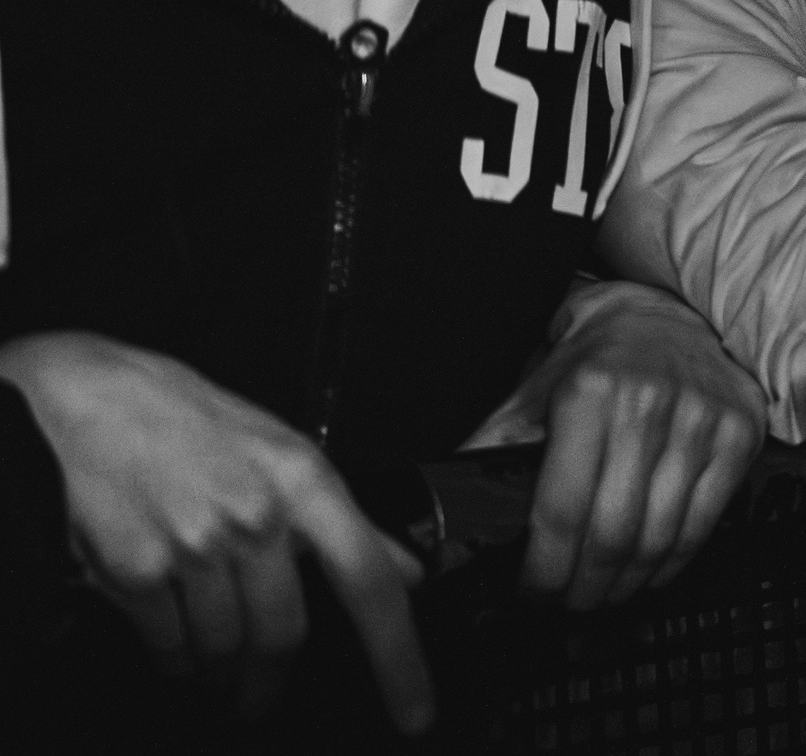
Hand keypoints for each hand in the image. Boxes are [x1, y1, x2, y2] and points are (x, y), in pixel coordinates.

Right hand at [0, 333, 431, 730]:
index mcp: (306, 481)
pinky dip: (172, 656)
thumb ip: (348, 523)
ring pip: (223, 648)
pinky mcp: (134, 567)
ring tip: (209, 660)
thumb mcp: (287, 455)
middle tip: (260, 699)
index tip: (414, 712)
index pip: (371, 583)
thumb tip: (408, 571)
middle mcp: (256, 515)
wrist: (89, 397)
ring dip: (218, 669)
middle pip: (284, 635)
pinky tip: (171, 641)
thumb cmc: (193, 423)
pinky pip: (167, 644)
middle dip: (270, 682)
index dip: (400, 658)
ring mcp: (193, 543)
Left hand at [477, 282, 763, 608]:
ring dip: (627, 585)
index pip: (561, 509)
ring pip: (659, 537)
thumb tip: (447, 511)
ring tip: (604, 596)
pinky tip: (649, 574)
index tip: (532, 594)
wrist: (663, 313)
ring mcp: (701, 419)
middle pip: (611, 534)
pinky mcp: (740, 432)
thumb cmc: (591, 362)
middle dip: (583, 588)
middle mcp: (648, 403)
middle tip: (568, 605)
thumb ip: (491, 451)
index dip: (543, 568)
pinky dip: (674, 563)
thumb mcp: (532, 395)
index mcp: (588, 392)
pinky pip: (704, 523)